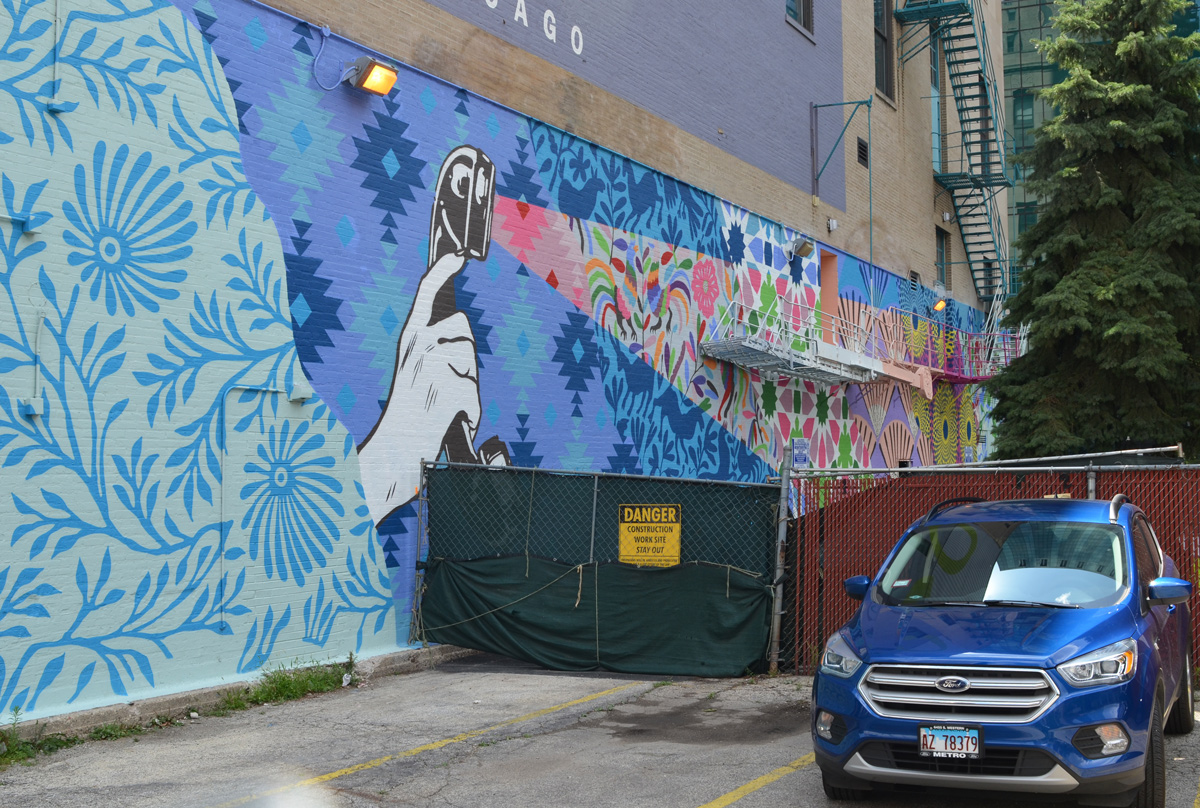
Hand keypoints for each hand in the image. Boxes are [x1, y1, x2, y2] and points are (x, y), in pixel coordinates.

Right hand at [358, 251, 478, 523]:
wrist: (394, 449)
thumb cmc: (408, 410)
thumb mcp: (414, 369)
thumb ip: (433, 345)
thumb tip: (458, 329)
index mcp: (409, 338)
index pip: (426, 294)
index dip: (442, 271)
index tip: (458, 255)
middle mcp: (417, 344)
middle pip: (464, 328)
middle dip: (465, 355)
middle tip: (445, 382)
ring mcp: (432, 363)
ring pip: (471, 359)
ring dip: (467, 384)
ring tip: (444, 400)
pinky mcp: (447, 384)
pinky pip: (473, 391)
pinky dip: (469, 410)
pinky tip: (450, 418)